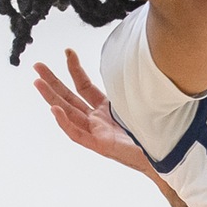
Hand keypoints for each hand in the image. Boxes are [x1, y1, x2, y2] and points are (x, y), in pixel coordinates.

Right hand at [34, 49, 155, 176]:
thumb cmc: (157, 129)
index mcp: (106, 109)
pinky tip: (54, 109)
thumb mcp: (140, 100)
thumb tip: (133, 58)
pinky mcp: (101, 146)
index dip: (75, 69)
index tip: (67, 52)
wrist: (169, 155)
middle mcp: (98, 120)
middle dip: (52, 82)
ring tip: (37, 82)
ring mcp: (97, 133)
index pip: (84, 86)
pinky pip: (78, 134)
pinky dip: (65, 123)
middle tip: (37, 66)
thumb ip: (130, 86)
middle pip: (69, 98)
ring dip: (51, 98)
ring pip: (68, 114)